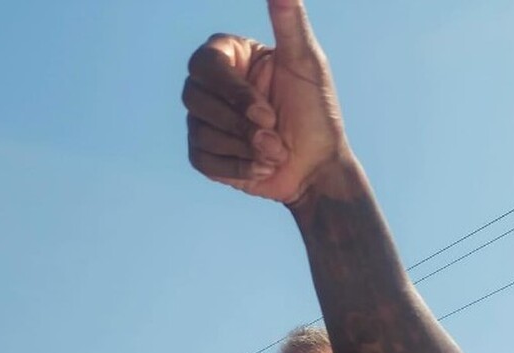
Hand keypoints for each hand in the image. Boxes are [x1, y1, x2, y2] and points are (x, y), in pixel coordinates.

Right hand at [183, 0, 348, 203]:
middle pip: (194, 96)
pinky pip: (202, 159)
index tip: (266, 114)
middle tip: (275, 138)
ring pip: (199, 130)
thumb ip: (290, 23)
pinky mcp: (205, 154)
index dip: (233, 93)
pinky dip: (237, 169)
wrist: (319, 169)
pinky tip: (262, 168)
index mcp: (231, 57)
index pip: (205, 64)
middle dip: (240, 125)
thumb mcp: (307, 65)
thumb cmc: (317, 114)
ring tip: (275, 153)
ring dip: (244, 149)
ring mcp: (204, 119)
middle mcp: (212, 85)